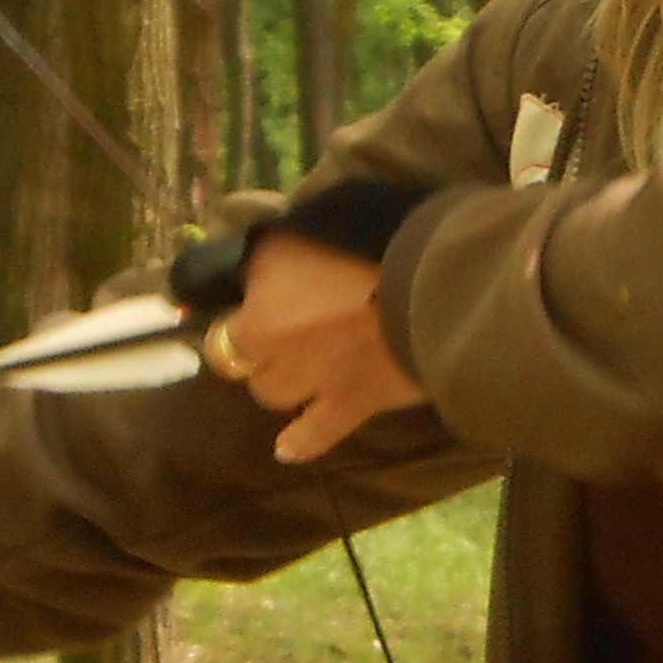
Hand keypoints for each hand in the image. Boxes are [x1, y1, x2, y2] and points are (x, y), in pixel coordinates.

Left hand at [222, 231, 427, 462]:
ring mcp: (309, 378)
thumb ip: (283, 243)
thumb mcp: (319, 215)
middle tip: (292, 328)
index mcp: (263, 285)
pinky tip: (286, 448)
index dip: (241, 301)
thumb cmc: (383, 235)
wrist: (440, 283)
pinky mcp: (348, 407)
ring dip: (282, 381)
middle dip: (260, 344)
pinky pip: (313, 434)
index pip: (221, 303)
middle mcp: (272, 338)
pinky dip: (300, 440)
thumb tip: (263, 256)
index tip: (257, 294)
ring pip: (271, 393)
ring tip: (305, 369)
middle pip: (242, 356)